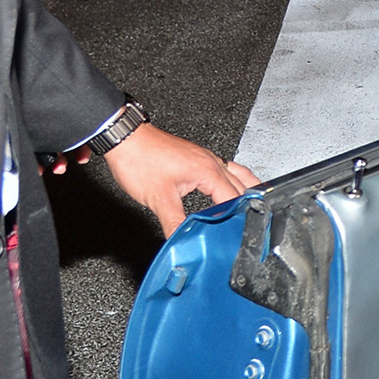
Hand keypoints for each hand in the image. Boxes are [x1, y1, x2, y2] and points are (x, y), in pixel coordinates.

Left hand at [90, 123, 256, 235]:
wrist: (126, 138)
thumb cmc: (139, 160)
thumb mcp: (158, 199)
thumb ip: (174, 222)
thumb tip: (183, 239)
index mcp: (208, 171)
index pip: (235, 199)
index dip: (238, 218)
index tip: (239, 234)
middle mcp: (211, 162)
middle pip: (242, 187)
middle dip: (247, 207)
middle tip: (247, 227)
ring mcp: (205, 157)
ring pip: (238, 175)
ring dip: (246, 190)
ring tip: (253, 206)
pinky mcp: (197, 157)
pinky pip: (225, 169)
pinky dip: (233, 181)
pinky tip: (227, 188)